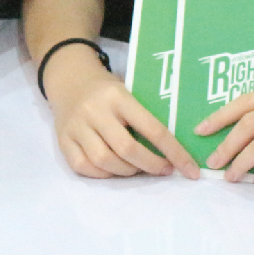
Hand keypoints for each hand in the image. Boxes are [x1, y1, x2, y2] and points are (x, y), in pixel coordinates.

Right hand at [42, 45, 196, 178]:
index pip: (152, 129)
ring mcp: (76, 127)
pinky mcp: (63, 140)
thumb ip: (145, 117)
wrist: (69, 80)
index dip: (175, 153)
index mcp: (118, 97)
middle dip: (151, 165)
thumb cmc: (107, 91)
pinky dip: (103, 174)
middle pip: (127, 149)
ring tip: (137, 168)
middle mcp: (95, 111)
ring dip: (127, 172)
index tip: (190, 169)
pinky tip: (114, 170)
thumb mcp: (128, 93)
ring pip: (104, 161)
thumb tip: (175, 152)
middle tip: (164, 170)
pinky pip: (83, 167)